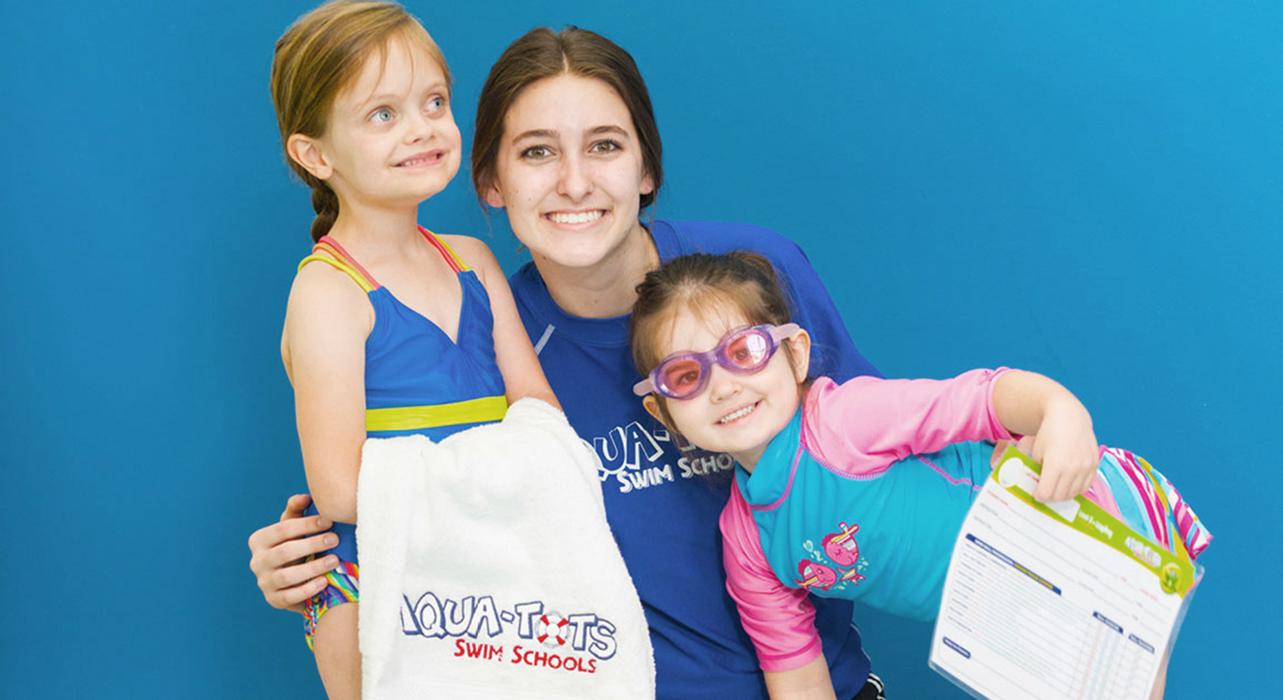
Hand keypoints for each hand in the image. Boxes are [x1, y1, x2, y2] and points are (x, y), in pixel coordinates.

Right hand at [247, 494, 338, 612]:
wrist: (295, 578)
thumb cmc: (296, 545)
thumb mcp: (294, 528)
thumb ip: (296, 511)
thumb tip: (305, 497)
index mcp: (259, 540)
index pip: (282, 529)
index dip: (306, 524)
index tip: (329, 521)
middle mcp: (257, 562)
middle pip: (284, 552)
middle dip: (312, 544)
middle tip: (335, 539)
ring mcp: (264, 583)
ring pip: (286, 576)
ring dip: (313, 567)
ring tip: (334, 560)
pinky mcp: (274, 600)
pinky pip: (290, 597)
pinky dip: (308, 589)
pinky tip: (325, 581)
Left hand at [1025, 400, 1098, 501]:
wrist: (1069, 417)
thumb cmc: (1048, 433)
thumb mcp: (1036, 452)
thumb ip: (1036, 470)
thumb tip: (1035, 486)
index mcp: (1055, 465)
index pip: (1046, 493)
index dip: (1039, 496)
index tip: (1036, 494)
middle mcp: (1072, 468)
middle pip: (1060, 496)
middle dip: (1050, 497)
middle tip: (1045, 493)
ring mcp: (1086, 467)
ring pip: (1074, 493)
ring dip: (1064, 494)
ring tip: (1057, 489)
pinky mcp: (1094, 465)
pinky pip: (1086, 486)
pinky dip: (1077, 489)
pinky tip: (1069, 484)